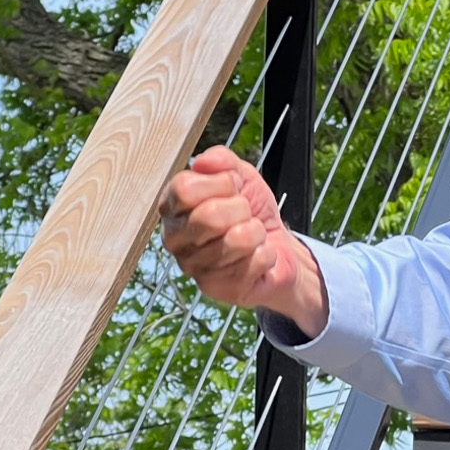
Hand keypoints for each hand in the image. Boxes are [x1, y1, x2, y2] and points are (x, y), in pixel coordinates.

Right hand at [158, 146, 328, 334]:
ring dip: (256, 232)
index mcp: (172, 207)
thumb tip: (202, 162)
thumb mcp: (240, 176)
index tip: (232, 188)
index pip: (184, 189)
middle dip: (242, 209)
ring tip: (252, 235)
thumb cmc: (251, 211)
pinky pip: (254, 261)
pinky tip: (257, 256)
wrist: (276, 245)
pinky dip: (266, 254)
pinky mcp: (216, 288)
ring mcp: (193, 267)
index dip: (220, 183)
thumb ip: (221, 161)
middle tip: (245, 214)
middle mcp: (174, 239)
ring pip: (237, 240)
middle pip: (209, 216)